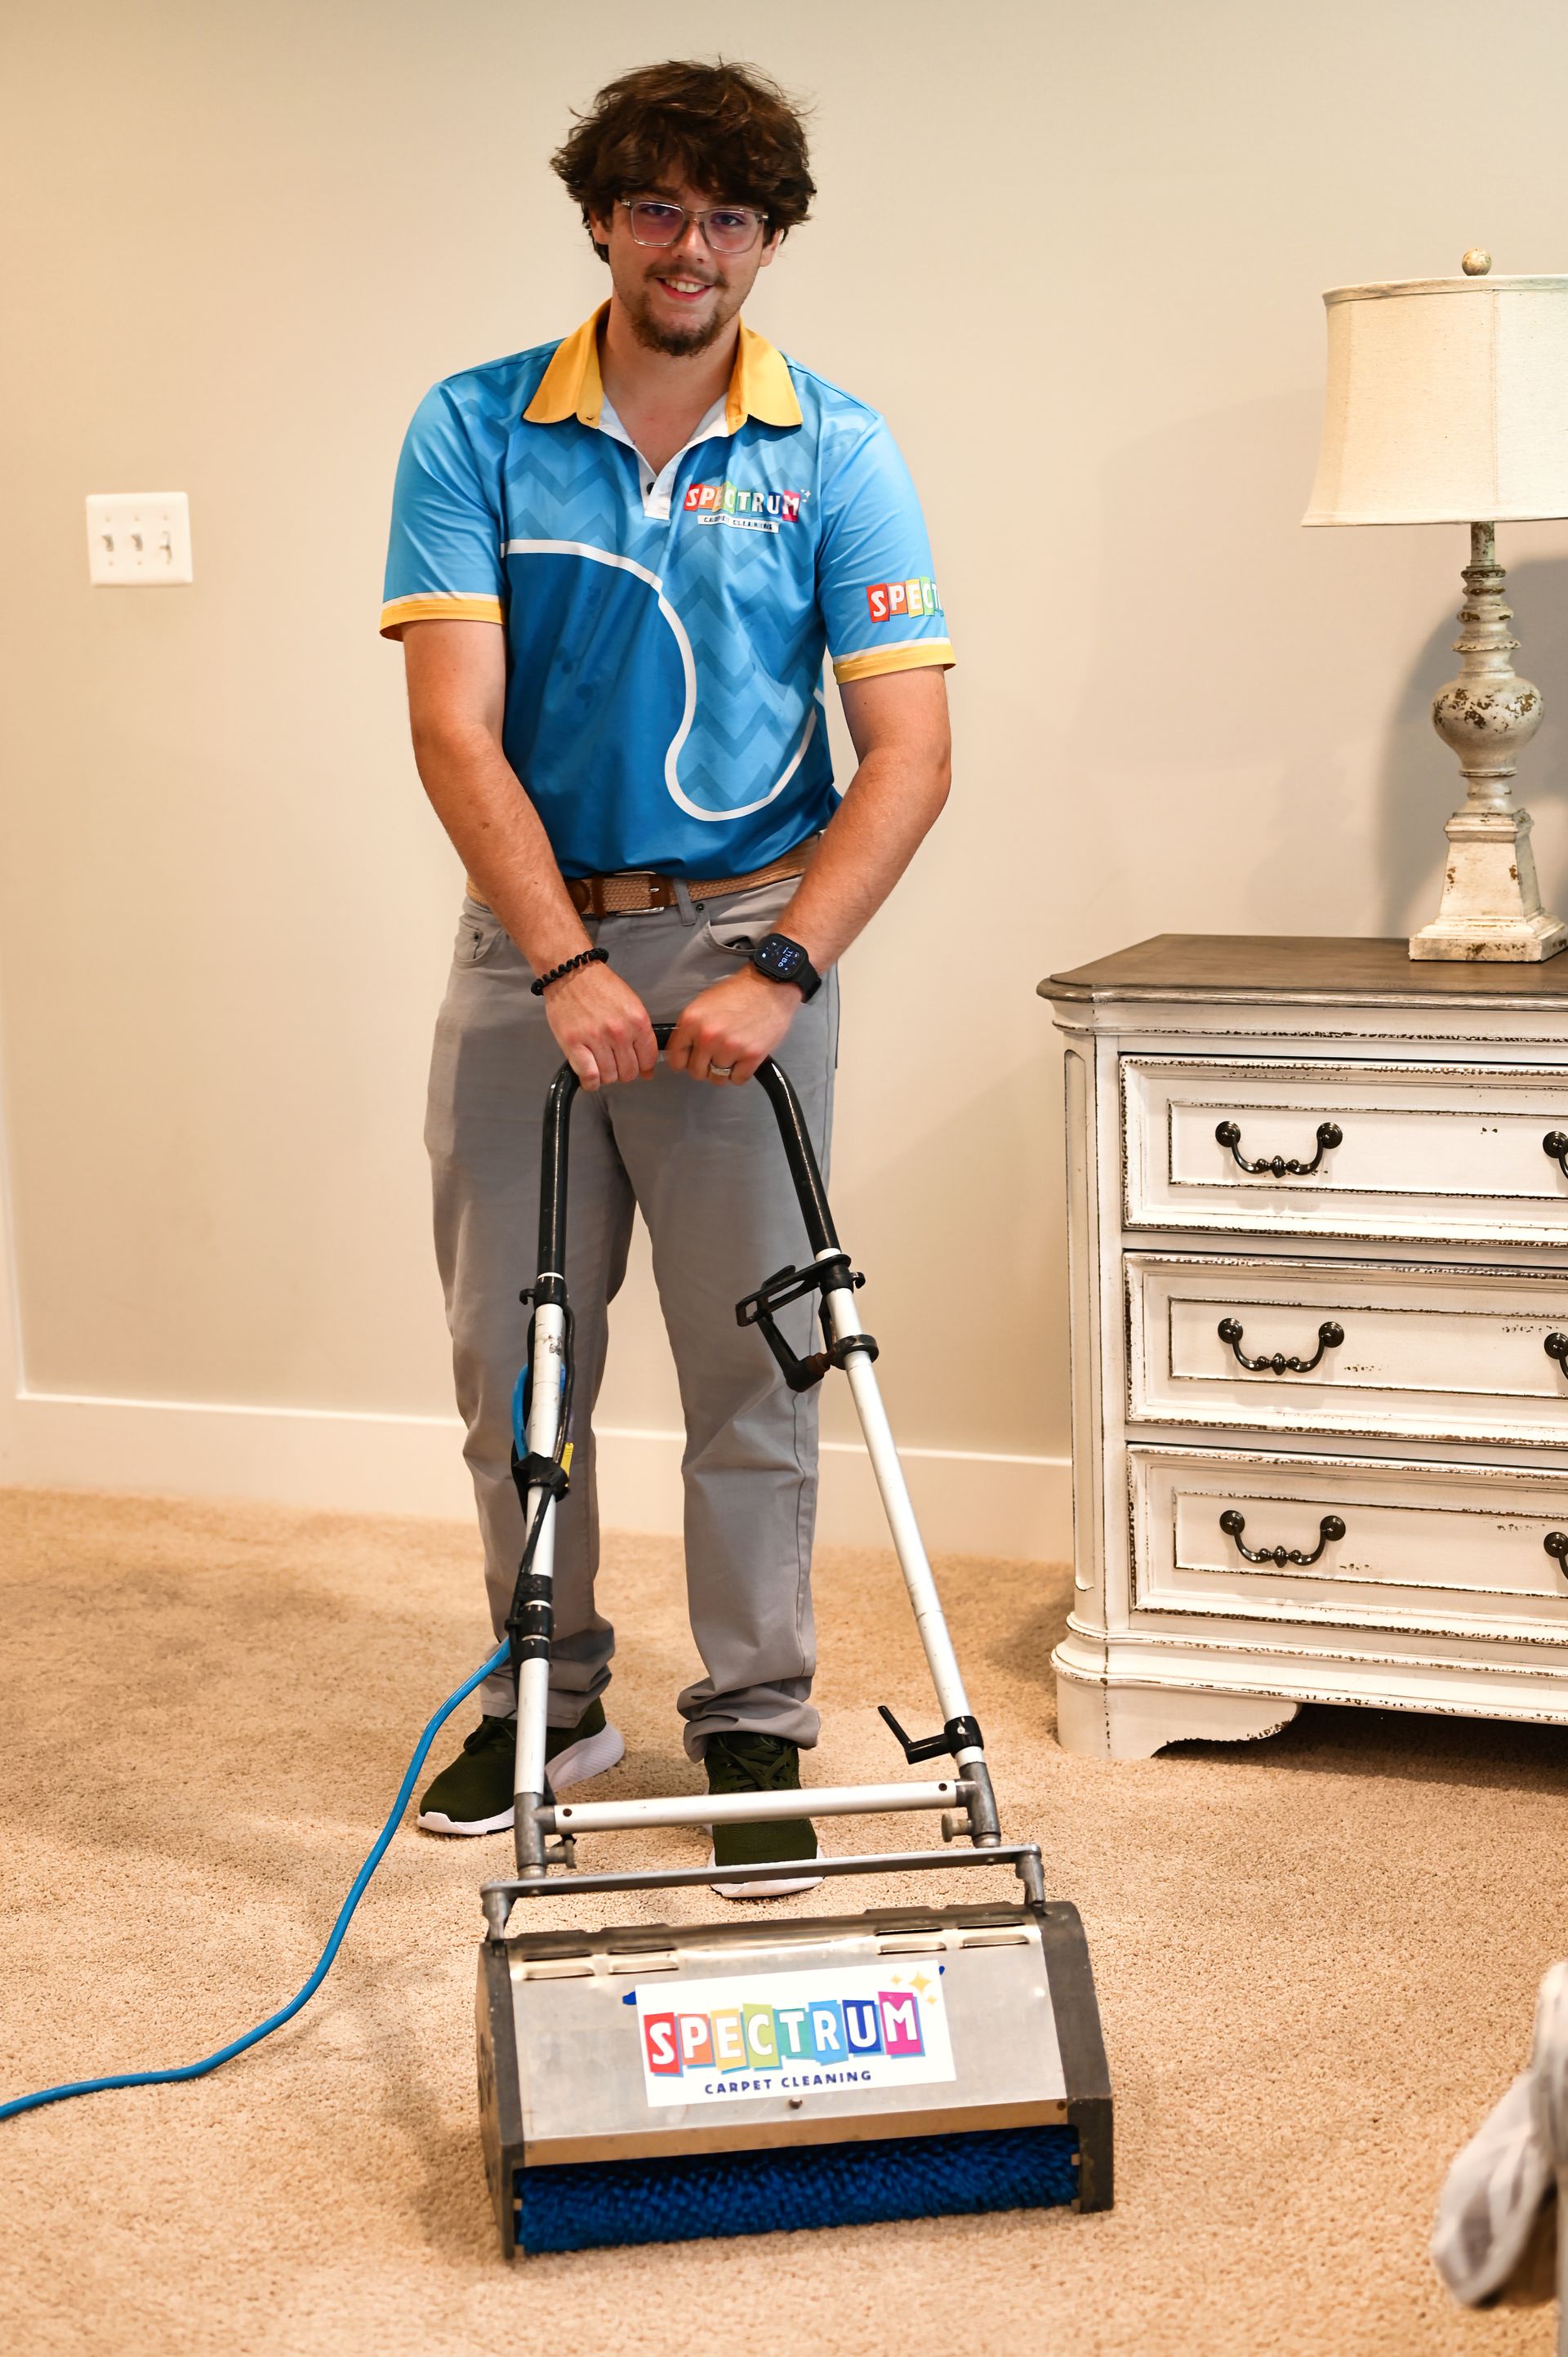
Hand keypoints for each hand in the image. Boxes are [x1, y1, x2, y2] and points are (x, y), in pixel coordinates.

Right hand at [545, 959, 657, 1090]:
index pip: (648, 1059)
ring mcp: (596, 1038)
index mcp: (637, 1021)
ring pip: (609, 1077)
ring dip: (605, 1076)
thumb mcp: (631, 1005)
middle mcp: (619, 1031)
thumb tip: (647, 1071)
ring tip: (599, 1063)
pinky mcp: (574, 1043)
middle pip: (629, 1072)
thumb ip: (642, 1037)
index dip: (642, 1067)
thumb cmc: (600, 987)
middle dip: (623, 1072)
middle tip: (614, 1062)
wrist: (571, 973)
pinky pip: (589, 1076)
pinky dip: (590, 1082)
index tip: (635, 1064)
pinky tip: (589, 1076)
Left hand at [665, 967, 800, 1085]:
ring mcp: (730, 1048)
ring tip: (731, 1056)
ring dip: (724, 1071)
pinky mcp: (751, 1056)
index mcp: (691, 1021)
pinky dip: (740, 1073)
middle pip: (696, 1072)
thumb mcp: (704, 1003)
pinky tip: (743, 1058)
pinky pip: (737, 1080)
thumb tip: (683, 1049)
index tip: (690, 1060)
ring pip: (717, 1078)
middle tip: (715, 1056)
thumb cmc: (739, 992)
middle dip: (704, 1067)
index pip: (675, 1058)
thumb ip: (691, 1028)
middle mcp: (708, 1036)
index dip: (683, 1061)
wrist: (769, 986)